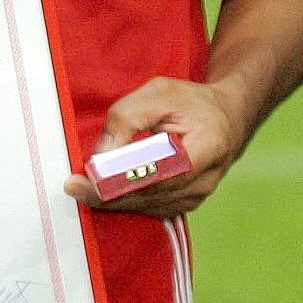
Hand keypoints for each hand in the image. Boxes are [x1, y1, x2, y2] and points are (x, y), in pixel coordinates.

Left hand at [64, 75, 257, 219]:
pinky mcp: (188, 203)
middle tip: (74, 187)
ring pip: (149, 206)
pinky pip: (153, 209)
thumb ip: (127, 118)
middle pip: (150, 194)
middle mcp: (207, 178)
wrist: (228, 117)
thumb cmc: (192, 102)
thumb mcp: (158, 94)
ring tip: (86, 187)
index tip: (87, 179)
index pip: (159, 172)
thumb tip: (102, 156)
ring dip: (116, 199)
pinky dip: (129, 201)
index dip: (121, 179)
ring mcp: (199, 195)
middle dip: (109, 193)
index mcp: (208, 146)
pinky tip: (110, 190)